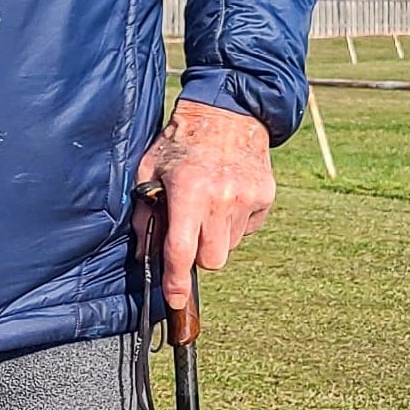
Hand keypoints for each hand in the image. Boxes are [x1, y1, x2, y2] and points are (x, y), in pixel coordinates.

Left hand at [133, 99, 274, 312]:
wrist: (229, 110)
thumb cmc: (182, 141)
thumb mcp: (150, 169)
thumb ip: (145, 213)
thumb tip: (144, 254)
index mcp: (189, 190)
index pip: (181, 250)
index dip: (176, 281)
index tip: (175, 300)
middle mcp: (221, 197)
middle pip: (212, 260)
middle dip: (199, 256)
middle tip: (190, 232)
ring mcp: (247, 197)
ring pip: (230, 246)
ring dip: (217, 237)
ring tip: (209, 205)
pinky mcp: (265, 196)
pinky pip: (247, 229)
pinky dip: (235, 222)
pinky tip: (227, 196)